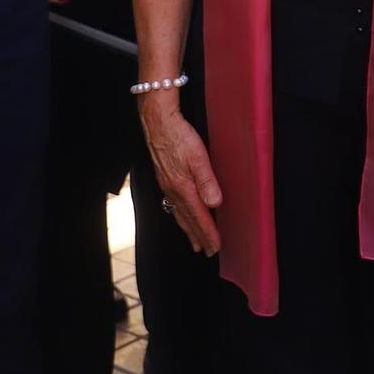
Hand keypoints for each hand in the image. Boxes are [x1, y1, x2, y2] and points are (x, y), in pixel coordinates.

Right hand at [139, 99, 223, 255]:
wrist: (157, 121)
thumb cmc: (178, 135)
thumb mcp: (198, 156)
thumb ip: (207, 180)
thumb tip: (214, 203)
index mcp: (183, 187)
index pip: (199, 216)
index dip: (208, 232)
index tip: (216, 247)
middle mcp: (173, 190)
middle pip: (187, 219)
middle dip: (198, 236)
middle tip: (207, 251)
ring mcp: (166, 185)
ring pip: (179, 213)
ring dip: (188, 229)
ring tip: (194, 241)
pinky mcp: (164, 177)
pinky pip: (173, 204)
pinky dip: (180, 216)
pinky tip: (181, 214)